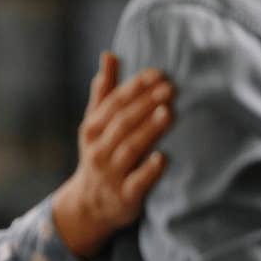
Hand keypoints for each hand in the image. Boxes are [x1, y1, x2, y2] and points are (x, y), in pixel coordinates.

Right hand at [52, 53, 171, 258]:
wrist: (90, 205)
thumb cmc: (100, 155)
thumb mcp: (95, 124)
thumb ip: (104, 91)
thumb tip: (109, 54)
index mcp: (92, 129)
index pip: (114, 103)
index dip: (135, 87)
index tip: (157, 73)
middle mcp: (99, 150)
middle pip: (122, 123)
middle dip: (145, 104)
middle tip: (170, 88)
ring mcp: (110, 174)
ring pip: (129, 149)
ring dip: (147, 131)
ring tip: (167, 113)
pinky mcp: (125, 197)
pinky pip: (137, 183)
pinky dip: (149, 171)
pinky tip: (162, 158)